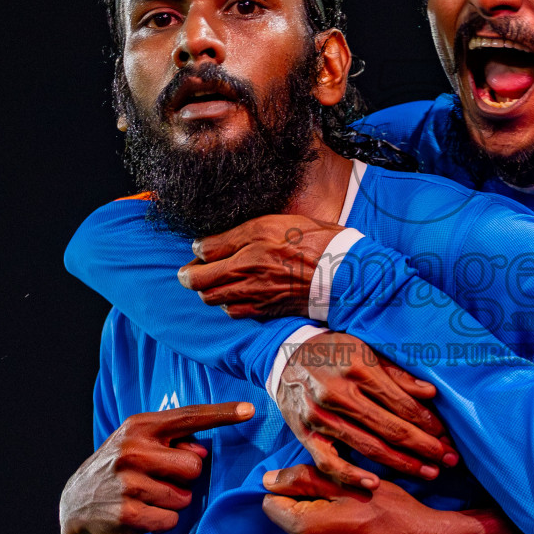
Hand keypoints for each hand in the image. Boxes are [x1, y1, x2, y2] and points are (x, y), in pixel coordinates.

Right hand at [59, 402, 253, 533]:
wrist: (78, 502)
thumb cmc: (123, 466)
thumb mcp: (141, 443)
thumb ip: (174, 441)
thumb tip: (201, 454)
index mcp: (139, 427)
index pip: (188, 417)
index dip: (222, 414)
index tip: (250, 410)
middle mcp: (131, 451)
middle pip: (194, 467)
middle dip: (185, 478)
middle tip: (161, 479)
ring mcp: (127, 483)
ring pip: (183, 497)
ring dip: (173, 502)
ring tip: (147, 496)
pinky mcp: (127, 514)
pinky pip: (170, 520)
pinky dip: (163, 521)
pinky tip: (141, 513)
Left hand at [178, 214, 343, 317]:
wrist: (344, 274)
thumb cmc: (317, 241)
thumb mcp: (280, 221)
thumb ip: (244, 230)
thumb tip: (215, 240)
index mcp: (251, 242)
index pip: (204, 248)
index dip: (198, 248)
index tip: (201, 248)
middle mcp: (247, 269)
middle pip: (199, 280)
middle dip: (189, 275)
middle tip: (190, 271)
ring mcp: (255, 293)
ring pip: (211, 298)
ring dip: (208, 290)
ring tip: (214, 283)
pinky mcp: (265, 309)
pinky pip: (233, 312)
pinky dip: (228, 304)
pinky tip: (235, 296)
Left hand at [261, 464, 482, 533]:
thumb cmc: (393, 510)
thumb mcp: (350, 484)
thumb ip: (305, 480)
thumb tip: (268, 480)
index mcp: (306, 530)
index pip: (271, 501)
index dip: (290, 484)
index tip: (319, 479)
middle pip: (287, 515)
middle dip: (306, 499)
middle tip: (343, 492)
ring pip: (304, 527)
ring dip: (320, 513)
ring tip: (354, 507)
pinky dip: (331, 528)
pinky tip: (358, 522)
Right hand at [276, 333, 458, 488]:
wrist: (284, 355)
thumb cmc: (332, 351)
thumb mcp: (366, 350)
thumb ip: (397, 374)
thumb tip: (430, 394)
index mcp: (359, 369)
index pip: (402, 403)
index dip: (428, 423)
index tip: (446, 435)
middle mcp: (338, 394)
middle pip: (390, 428)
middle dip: (425, 447)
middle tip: (449, 459)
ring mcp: (320, 417)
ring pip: (368, 447)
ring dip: (402, 463)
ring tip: (428, 472)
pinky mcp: (305, 434)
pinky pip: (330, 463)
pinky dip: (352, 476)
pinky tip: (375, 485)